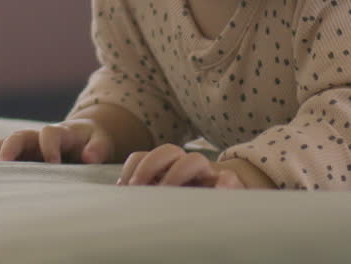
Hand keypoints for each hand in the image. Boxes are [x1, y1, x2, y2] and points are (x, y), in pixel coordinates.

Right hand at [0, 118, 114, 163]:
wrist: (84, 137)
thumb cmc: (93, 141)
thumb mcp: (101, 142)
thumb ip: (98, 148)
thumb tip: (90, 157)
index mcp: (60, 132)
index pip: (50, 133)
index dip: (50, 146)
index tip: (54, 163)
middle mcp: (39, 136)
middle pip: (20, 136)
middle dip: (9, 147)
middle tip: (2, 163)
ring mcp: (28, 144)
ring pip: (6, 143)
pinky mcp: (21, 153)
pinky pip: (0, 150)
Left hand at [117, 144, 246, 188]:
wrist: (224, 198)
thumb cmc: (186, 199)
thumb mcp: (163, 195)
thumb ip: (144, 189)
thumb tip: (120, 189)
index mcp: (166, 167)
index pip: (144, 156)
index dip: (134, 166)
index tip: (125, 186)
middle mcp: (185, 165)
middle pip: (168, 151)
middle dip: (150, 164)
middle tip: (139, 186)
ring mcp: (207, 173)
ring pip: (195, 160)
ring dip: (179, 171)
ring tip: (168, 189)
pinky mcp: (229, 186)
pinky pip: (230, 179)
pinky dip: (225, 183)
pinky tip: (219, 189)